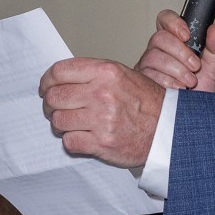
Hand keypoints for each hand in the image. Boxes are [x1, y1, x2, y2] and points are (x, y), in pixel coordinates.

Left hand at [39, 57, 163, 167]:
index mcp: (106, 72)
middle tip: (56, 109)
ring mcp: (101, 120)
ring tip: (73, 124)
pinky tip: (82, 137)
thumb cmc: (147, 103)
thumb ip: (93, 74)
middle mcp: (102, 93)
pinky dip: (72, 141)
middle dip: (51, 106)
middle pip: (55, 98)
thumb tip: (61, 79)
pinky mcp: (101, 143)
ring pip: (58, 121)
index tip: (45, 88)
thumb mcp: (123, 75)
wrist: (169, 129)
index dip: (46, 81)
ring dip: (61, 125)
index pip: (59, 72)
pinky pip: (69, 141)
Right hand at [135, 10, 214, 92]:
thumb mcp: (213, 65)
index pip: (165, 19)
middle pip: (160, 38)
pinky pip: (150, 76)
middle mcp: (157, 49)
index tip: (187, 36)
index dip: (174, 23)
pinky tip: (179, 89)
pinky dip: (169, 82)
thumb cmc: (200, 89)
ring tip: (190, 81)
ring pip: (154, 57)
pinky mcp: (142, 81)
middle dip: (181, 53)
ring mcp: (147, 65)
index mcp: (173, 40)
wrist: (194, 112)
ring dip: (177, 70)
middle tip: (195, 66)